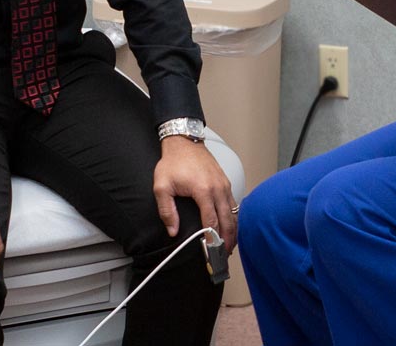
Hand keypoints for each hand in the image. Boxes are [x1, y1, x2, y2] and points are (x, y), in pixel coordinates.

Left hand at [153, 135, 237, 249]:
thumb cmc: (173, 162)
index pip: (211, 220)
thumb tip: (172, 230)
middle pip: (227, 220)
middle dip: (226, 239)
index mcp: (203, 190)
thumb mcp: (162, 186)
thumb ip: (166, 210)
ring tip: (229, 245)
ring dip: (233, 230)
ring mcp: (224, 184)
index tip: (211, 249)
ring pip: (233, 213)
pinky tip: (231, 227)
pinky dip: (234, 218)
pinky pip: (234, 204)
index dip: (212, 237)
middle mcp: (218, 188)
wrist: (184, 142)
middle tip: (224, 254)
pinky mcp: (225, 182)